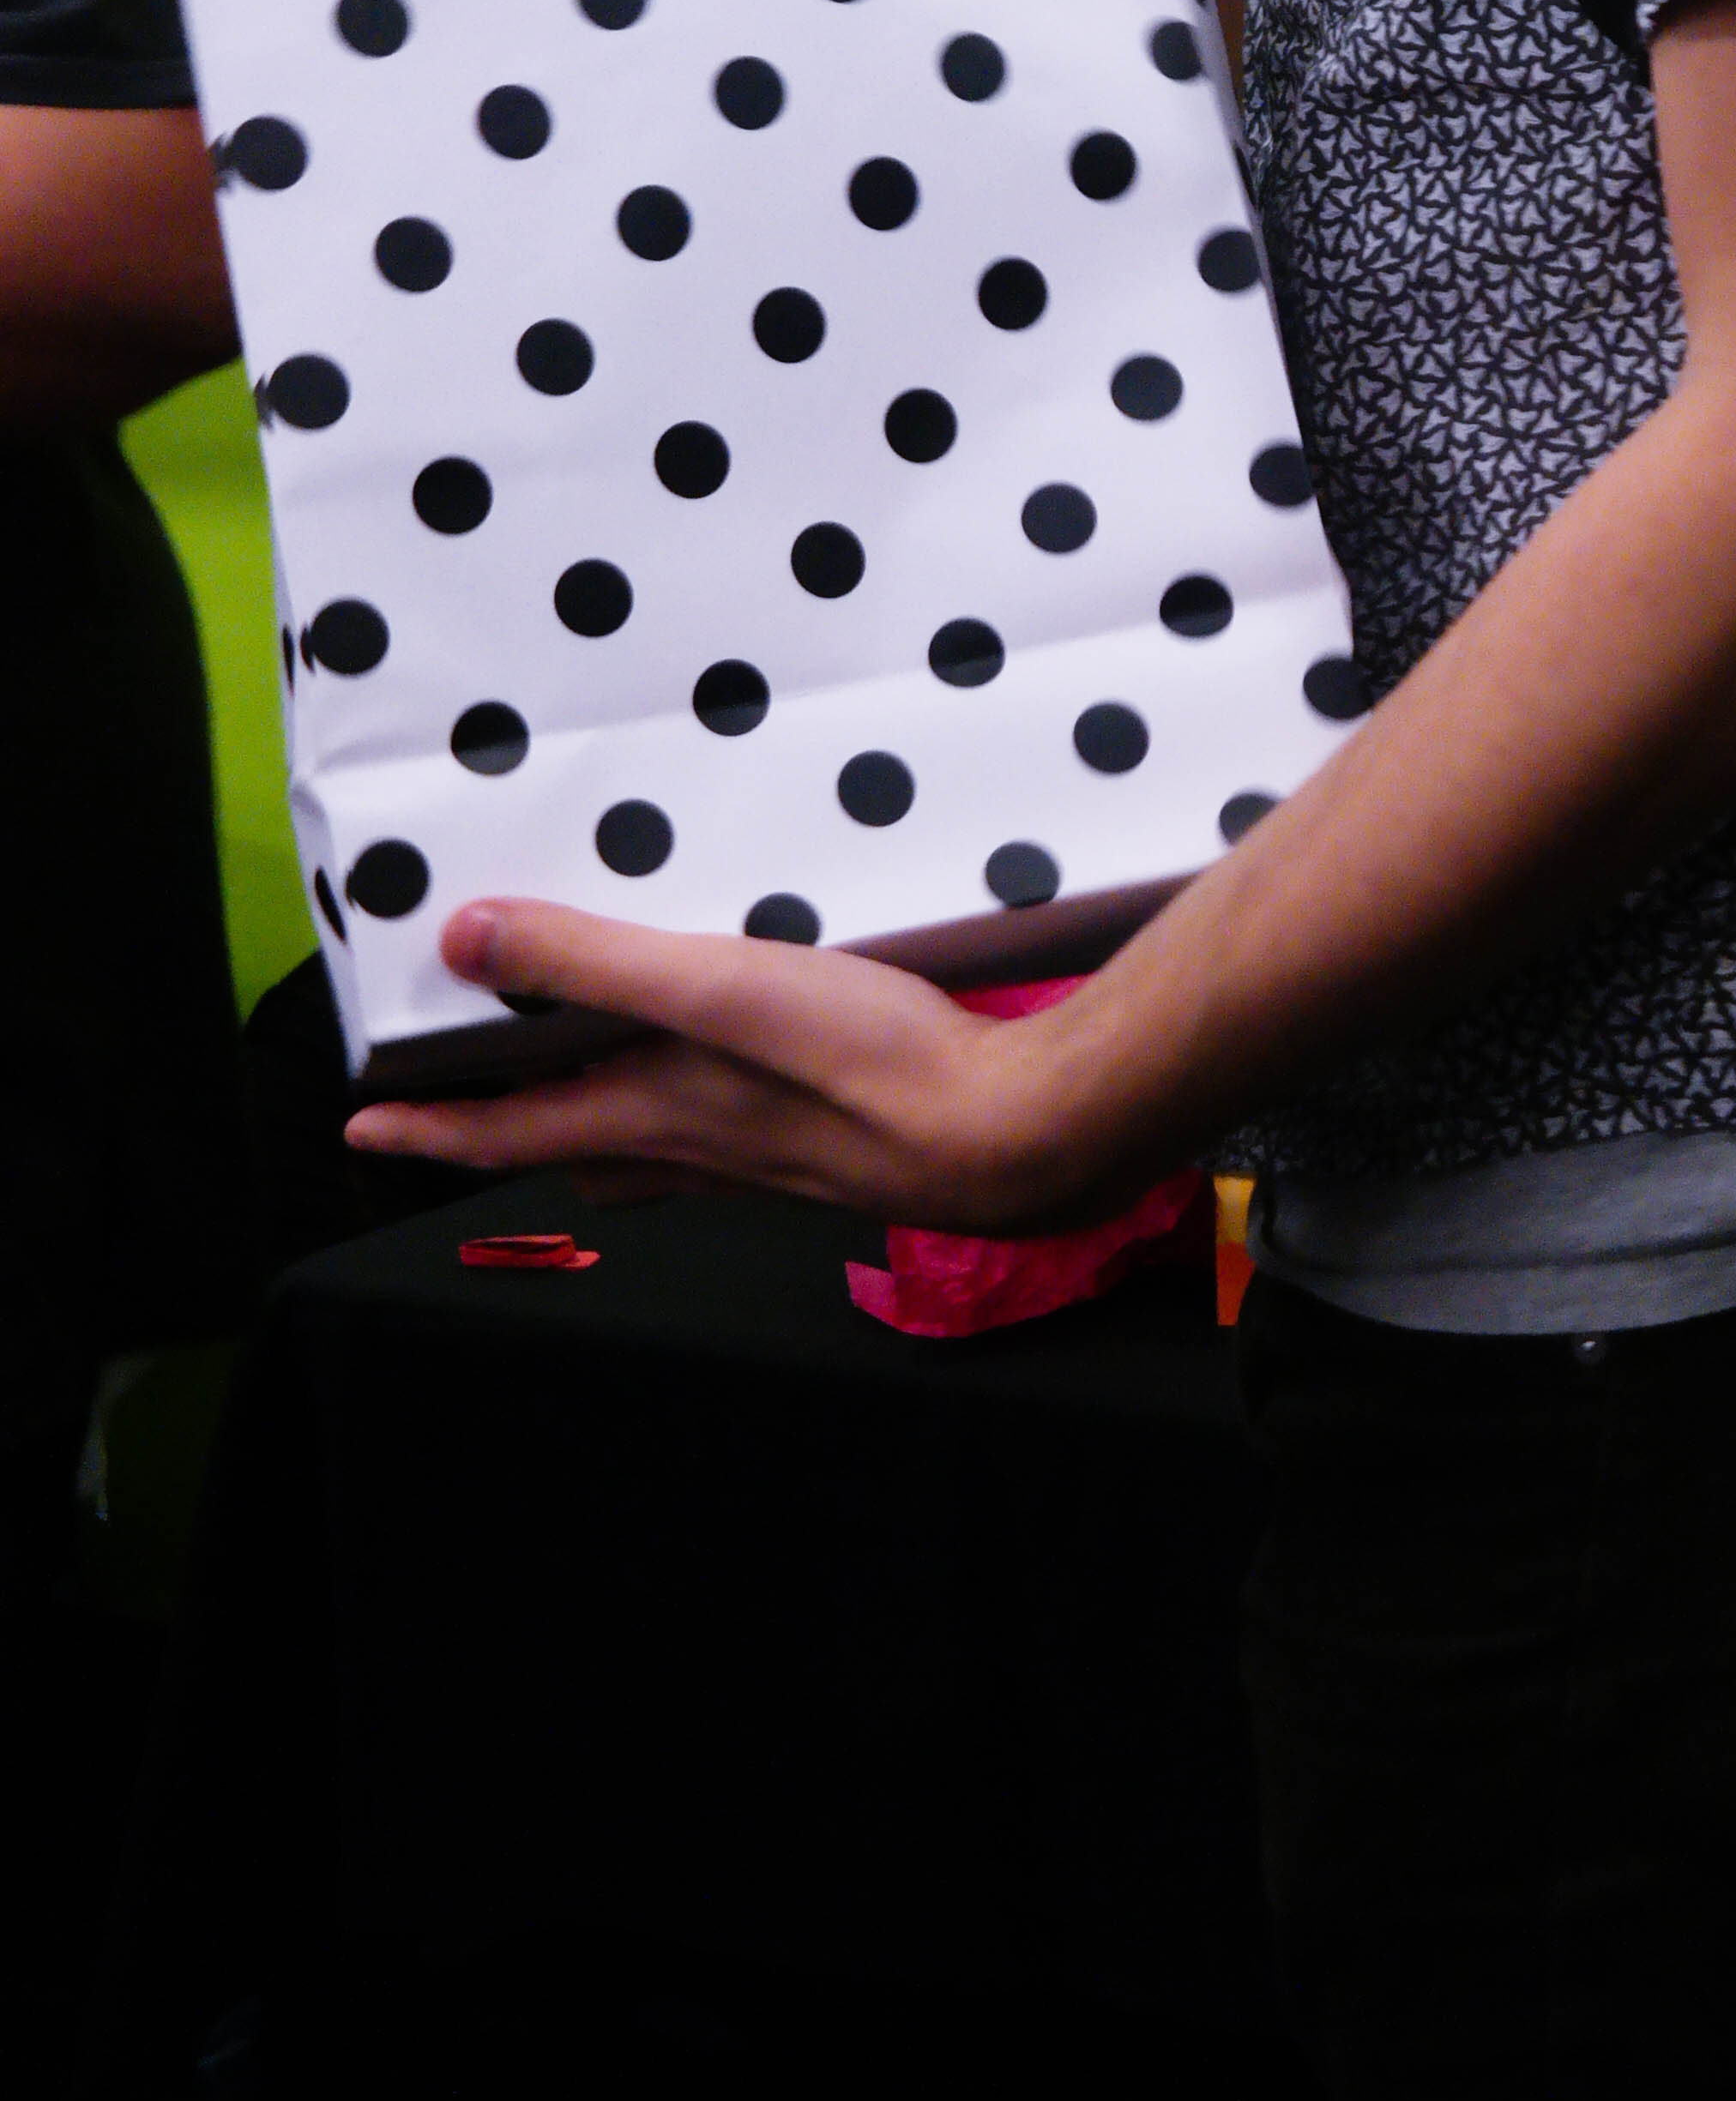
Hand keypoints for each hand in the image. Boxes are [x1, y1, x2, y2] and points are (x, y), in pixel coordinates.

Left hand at [344, 900, 1078, 1226]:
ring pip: (646, 1152)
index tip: (362, 1131)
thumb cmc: (863, 1065)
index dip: (427, 1131)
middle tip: (461, 1113)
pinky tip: (730, 1076)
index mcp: (650, 1114)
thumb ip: (593, 960)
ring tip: (580, 1093)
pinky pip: (722, 1138)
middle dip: (508, 1135)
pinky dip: (689, 1113)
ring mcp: (762, 1159)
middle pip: (571, 1153)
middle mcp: (694, 1150)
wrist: (1007, 1134)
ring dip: (596, 1128)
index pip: (506, 1134)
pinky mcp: (825, 1146)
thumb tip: (466, 940)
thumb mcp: (714, 987)